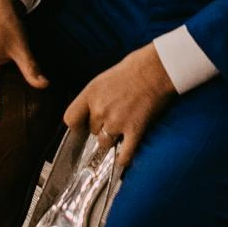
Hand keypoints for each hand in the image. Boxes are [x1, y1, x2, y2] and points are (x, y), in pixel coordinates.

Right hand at [0, 0, 48, 103]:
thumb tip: (44, 85)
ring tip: (20, 87)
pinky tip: (11, 78)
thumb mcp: (21, 47)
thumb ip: (31, 69)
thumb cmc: (6, 22)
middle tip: (26, 98)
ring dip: (2, 89)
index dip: (6, 106)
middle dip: (6, 98)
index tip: (23, 108)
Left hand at [62, 45, 176, 166]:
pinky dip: (123, 158)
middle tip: (114, 117)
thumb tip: (92, 111)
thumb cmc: (133, 68)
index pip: (71, 118)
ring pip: (104, 143)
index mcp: (91, 93)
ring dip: (111, 139)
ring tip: (121, 130)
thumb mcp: (105, 78)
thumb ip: (95, 97)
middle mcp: (100, 109)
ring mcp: (117, 121)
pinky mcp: (135, 130)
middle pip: (92, 131)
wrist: (157, 68)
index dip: (77, 124)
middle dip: (101, 127)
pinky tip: (122, 158)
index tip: (83, 124)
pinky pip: (124, 154)